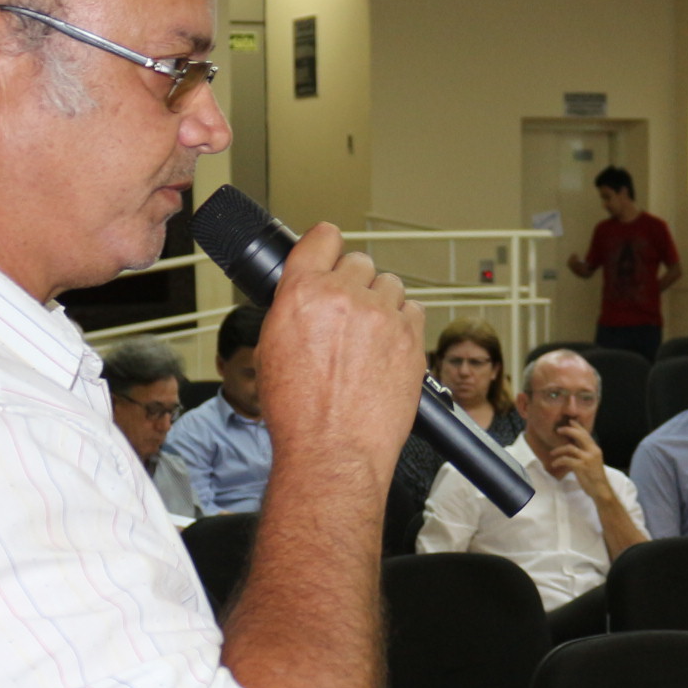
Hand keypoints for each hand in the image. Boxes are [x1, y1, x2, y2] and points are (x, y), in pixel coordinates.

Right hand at [259, 223, 423, 471]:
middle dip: (355, 284)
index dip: (328, 245)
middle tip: (350, 316)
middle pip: (360, 262)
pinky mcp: (410, 337)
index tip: (332, 252)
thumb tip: (309, 298)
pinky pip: (415, 311)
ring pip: (391, 285)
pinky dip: (404, 325)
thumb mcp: (272, 350)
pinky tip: (389, 350)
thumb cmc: (299, 413)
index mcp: (302, 292)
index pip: (323, 237)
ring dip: (382, 304)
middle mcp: (343, 296)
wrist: (332, 450)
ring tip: (370, 338)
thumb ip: (294, 310)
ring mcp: (381, 315)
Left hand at [546, 420, 610, 496]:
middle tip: (558, 430)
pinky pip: (567, 460)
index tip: (570, 421)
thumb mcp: (591, 462)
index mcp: (595, 449)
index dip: (577, 426)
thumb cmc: (594, 477)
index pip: (586, 434)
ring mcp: (587, 458)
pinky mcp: (582, 466)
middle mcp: (593, 451)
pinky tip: (554, 464)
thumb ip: (584, 453)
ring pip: (570, 448)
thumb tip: (573, 446)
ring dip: (558, 449)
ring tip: (552, 453)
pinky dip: (559, 461)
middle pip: (579, 435)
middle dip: (568, 430)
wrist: (600, 489)